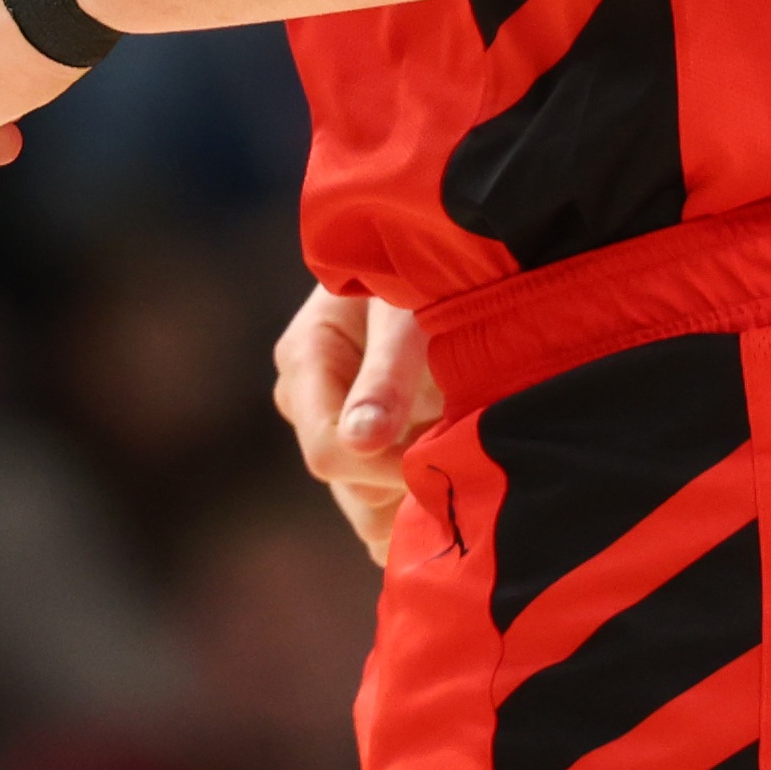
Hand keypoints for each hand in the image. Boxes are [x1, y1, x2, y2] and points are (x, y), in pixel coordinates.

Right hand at [273, 284, 442, 558]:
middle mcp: (307, 401)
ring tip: (465, 449)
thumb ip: (387, 373)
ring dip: (419, 495)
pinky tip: (459, 472)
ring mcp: (337, 429)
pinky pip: (386, 510)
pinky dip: (423, 506)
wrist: (446, 259)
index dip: (386, 466)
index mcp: (304, 360)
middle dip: (409, 481)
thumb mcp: (408, 311)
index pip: (328, 451)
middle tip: (466, 444)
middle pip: (349, 487)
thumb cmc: (426, 270)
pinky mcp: (367, 451)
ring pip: (369, 508)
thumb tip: (359, 440)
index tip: (442, 450)